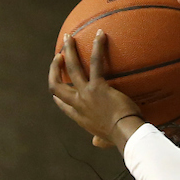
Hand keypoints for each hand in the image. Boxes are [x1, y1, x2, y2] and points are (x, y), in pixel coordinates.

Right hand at [49, 31, 142, 150]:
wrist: (125, 134)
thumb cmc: (119, 138)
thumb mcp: (105, 140)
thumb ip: (100, 140)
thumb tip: (97, 143)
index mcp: (79, 118)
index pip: (62, 104)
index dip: (57, 94)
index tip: (56, 84)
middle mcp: (78, 104)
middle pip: (56, 85)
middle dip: (54, 69)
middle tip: (58, 56)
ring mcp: (86, 94)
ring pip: (71, 68)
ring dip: (68, 51)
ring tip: (68, 37)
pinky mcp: (98, 86)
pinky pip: (96, 63)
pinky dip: (97, 47)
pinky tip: (99, 35)